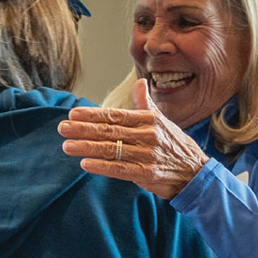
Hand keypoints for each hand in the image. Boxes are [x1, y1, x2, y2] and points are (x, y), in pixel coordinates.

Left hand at [58, 79, 208, 199]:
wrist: (195, 173)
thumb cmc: (175, 146)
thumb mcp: (163, 121)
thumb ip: (146, 104)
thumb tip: (140, 84)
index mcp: (149, 119)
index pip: (116, 115)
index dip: (93, 114)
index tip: (73, 113)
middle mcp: (147, 135)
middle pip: (109, 131)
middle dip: (83, 129)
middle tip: (62, 128)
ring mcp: (147, 155)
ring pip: (111, 150)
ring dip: (86, 148)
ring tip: (67, 146)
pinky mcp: (146, 173)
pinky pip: (119, 169)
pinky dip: (101, 166)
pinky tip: (85, 164)